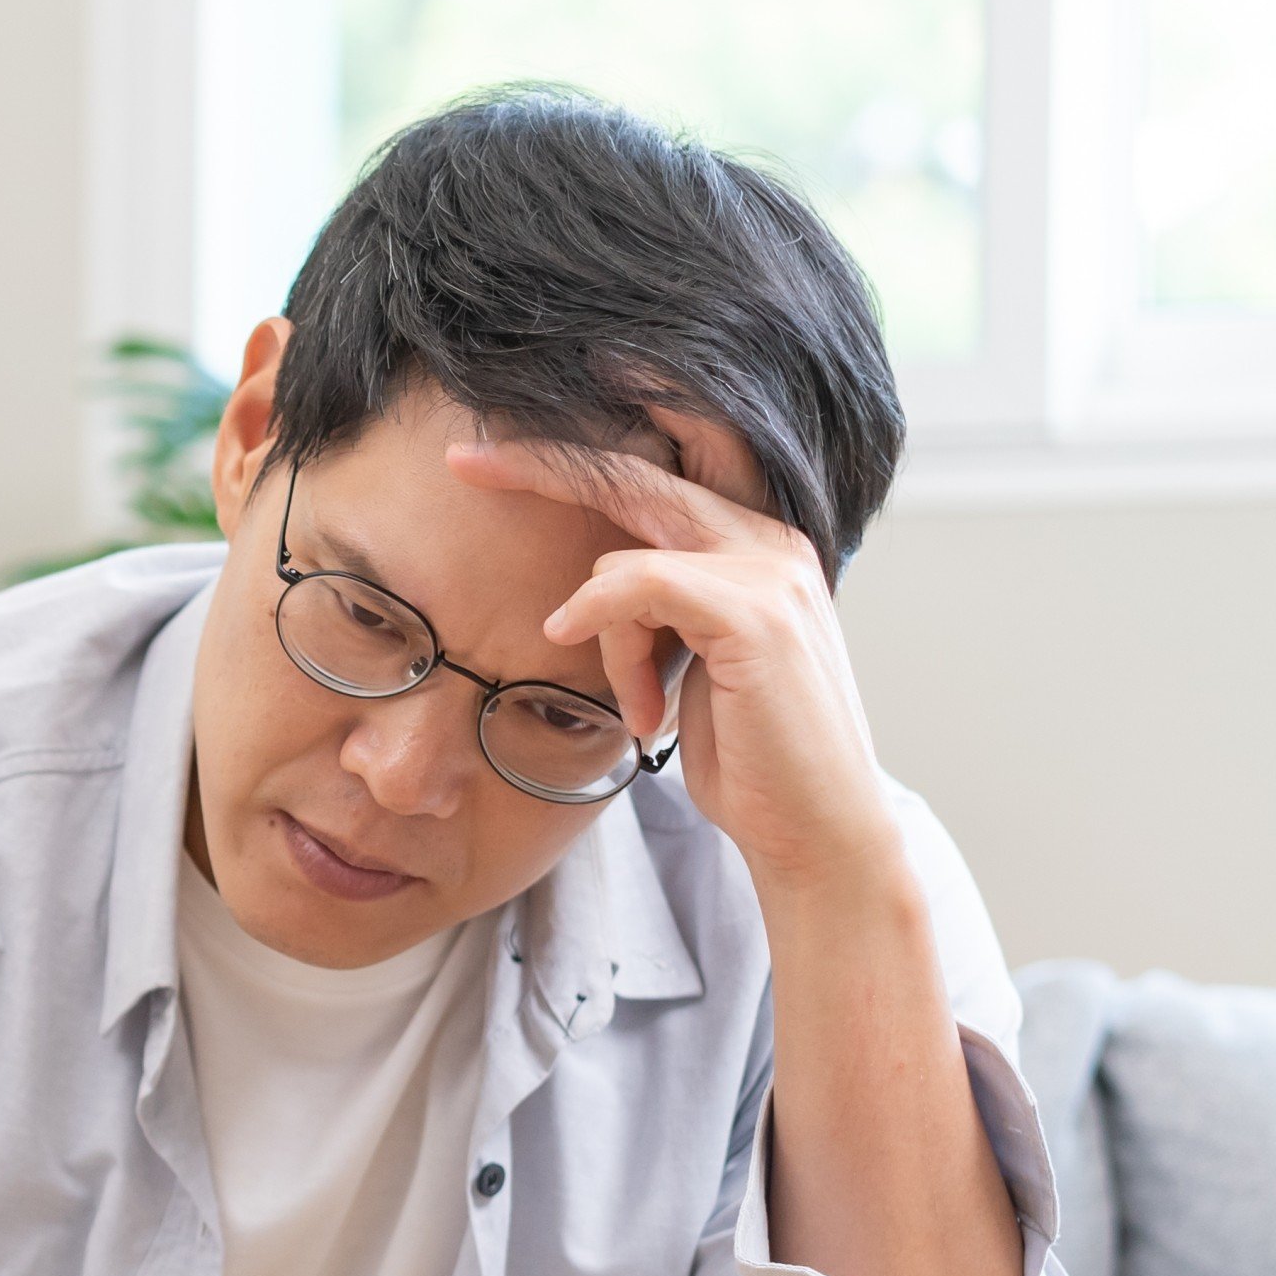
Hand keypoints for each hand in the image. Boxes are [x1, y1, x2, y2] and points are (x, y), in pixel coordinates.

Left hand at [448, 415, 895, 899]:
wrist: (815, 829)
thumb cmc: (751, 759)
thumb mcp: (692, 670)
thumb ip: (658, 615)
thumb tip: (592, 593)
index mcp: (758, 549)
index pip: (665, 471)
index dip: (589, 451)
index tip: (502, 446)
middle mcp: (771, 541)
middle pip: (635, 477)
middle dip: (542, 466)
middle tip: (460, 460)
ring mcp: (770, 571)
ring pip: (627, 559)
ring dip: (613, 648)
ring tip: (644, 711)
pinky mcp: (754, 613)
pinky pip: (641, 582)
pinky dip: (602, 619)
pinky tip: (592, 661)